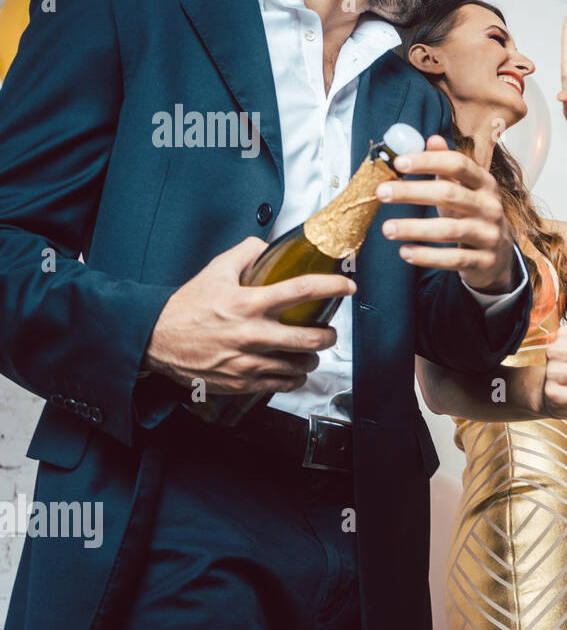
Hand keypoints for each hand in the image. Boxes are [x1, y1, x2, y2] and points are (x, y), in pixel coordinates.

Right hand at [144, 237, 354, 394]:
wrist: (155, 339)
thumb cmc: (186, 307)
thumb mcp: (215, 271)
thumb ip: (245, 253)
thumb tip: (266, 244)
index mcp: (248, 303)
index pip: (301, 290)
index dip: (331, 287)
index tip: (348, 287)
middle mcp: (252, 334)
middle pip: (311, 338)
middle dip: (330, 335)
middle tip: (330, 331)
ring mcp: (248, 362)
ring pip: (300, 366)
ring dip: (312, 358)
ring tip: (310, 351)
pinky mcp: (243, 382)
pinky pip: (282, 385)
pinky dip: (294, 378)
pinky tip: (293, 370)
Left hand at [376, 135, 517, 293]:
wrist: (499, 256)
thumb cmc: (473, 216)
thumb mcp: (464, 190)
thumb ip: (447, 166)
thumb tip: (432, 139)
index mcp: (485, 183)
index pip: (458, 164)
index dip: (428, 161)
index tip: (398, 163)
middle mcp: (490, 207)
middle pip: (450, 194)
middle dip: (412, 193)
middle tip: (382, 193)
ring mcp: (489, 235)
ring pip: (449, 230)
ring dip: (414, 228)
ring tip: (387, 229)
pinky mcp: (484, 261)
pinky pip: (452, 259)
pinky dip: (427, 256)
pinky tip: (405, 252)